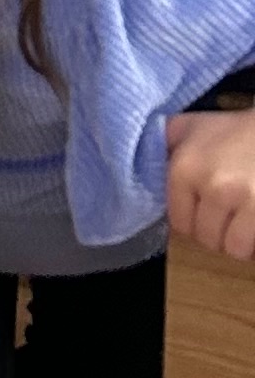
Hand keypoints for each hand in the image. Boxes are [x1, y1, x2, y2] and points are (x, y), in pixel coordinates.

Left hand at [168, 107, 254, 258]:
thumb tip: (133, 167)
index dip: (190, 221)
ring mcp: (244, 200)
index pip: (179, 223)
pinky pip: (253, 249)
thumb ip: (159, 146)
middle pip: (206, 239)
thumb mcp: (187, 128)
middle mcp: (211, 186)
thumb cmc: (230, 131)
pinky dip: (254, 244)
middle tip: (224, 216)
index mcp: (184, 169)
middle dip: (214, 232)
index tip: (200, 211)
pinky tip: (252, 226)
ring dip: (237, 242)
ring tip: (241, 222)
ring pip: (233, 249)